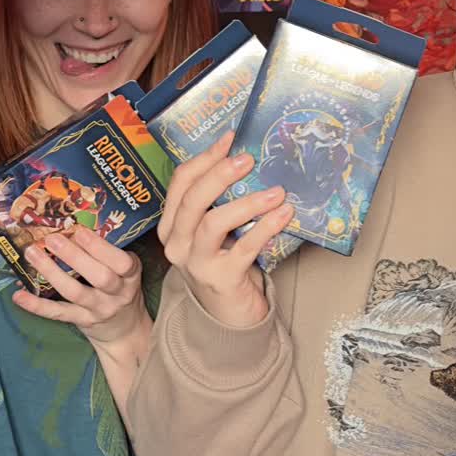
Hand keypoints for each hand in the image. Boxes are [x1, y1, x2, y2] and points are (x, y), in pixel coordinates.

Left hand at [10, 227, 149, 348]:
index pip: (122, 263)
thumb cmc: (121, 289)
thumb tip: (73, 227)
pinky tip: (19, 295)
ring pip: (75, 292)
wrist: (125, 330)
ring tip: (33, 253)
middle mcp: (118, 294)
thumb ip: (107, 253)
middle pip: (100, 277)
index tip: (80, 230)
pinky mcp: (82, 321)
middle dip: (75, 257)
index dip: (101, 248)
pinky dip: (37, 305)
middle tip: (52, 239)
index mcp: (130, 276)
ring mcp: (99, 309)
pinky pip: (58, 313)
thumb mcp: (125, 271)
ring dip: (52, 272)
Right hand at [158, 131, 292, 322]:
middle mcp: (177, 243)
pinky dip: (265, 228)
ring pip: (213, 223)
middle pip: (192, 200)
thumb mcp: (215, 230)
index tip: (231, 138)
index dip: (205, 157)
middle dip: (219, 175)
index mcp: (172, 224)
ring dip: (247, 203)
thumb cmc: (225, 263)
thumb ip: (221, 201)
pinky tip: (283, 216)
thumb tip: (250, 160)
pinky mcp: (220, 279)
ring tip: (276, 192)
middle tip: (248, 160)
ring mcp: (196, 263)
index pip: (181, 182)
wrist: (228, 317)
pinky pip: (243, 249)